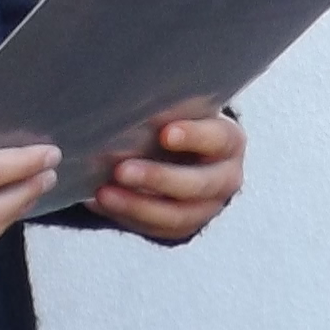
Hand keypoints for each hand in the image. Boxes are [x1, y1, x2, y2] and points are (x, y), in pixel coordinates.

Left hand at [92, 112, 244, 243]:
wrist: (184, 153)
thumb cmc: (178, 121)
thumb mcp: (181, 110)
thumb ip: (167, 107)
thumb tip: (132, 100)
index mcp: (229, 142)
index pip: (218, 139)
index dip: (194, 137)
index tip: (165, 134)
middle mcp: (226, 178)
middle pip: (197, 184)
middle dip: (157, 178)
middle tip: (122, 170)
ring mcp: (207, 207)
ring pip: (176, 215)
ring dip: (137, 205)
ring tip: (104, 193)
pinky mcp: (184, 226)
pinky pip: (156, 228)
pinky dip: (126, 215)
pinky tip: (100, 202)